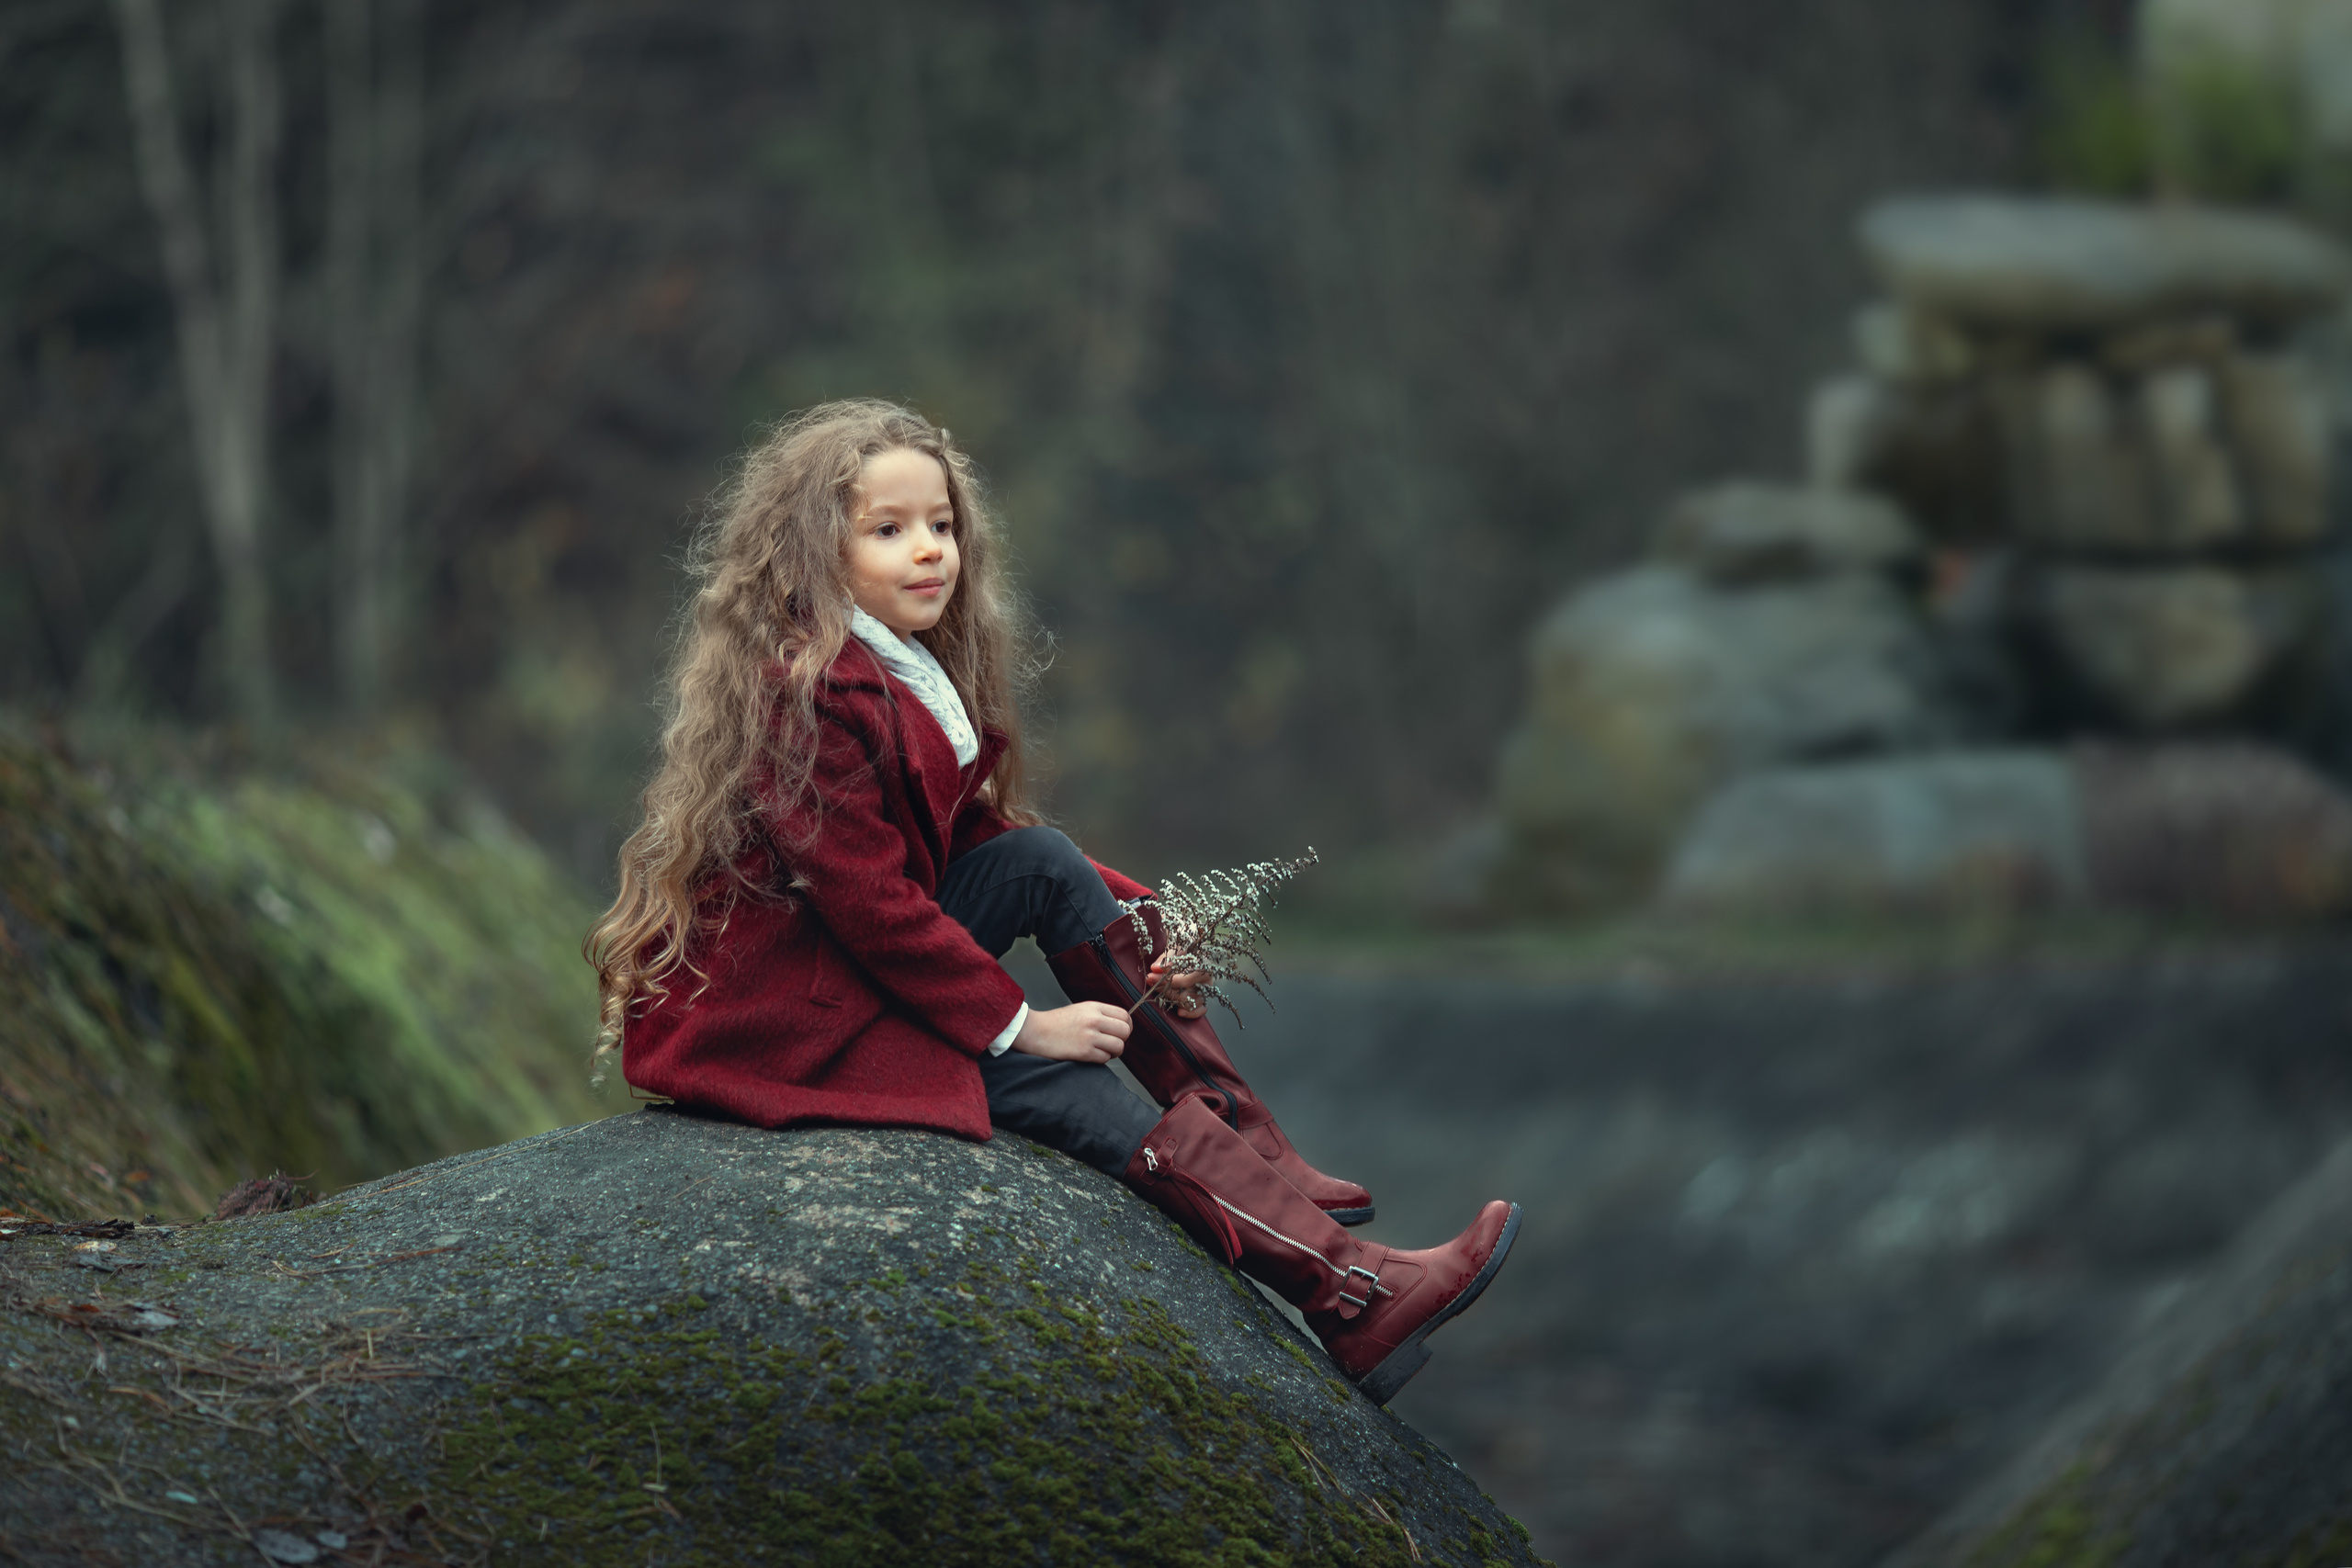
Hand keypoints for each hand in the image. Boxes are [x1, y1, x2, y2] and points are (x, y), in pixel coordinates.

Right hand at [1011, 1002, 1130, 1063]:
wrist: (1035, 1031)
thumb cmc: (1055, 1022)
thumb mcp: (1080, 1010)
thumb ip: (1100, 1015)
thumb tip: (1119, 1025)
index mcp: (1094, 1007)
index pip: (1124, 1015)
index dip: (1127, 1026)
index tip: (1122, 1032)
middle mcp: (1094, 1019)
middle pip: (1125, 1031)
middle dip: (1122, 1040)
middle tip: (1113, 1044)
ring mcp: (1089, 1036)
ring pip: (1118, 1046)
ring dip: (1113, 1052)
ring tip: (1103, 1051)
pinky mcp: (1084, 1052)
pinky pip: (1105, 1058)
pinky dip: (1101, 1059)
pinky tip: (1092, 1056)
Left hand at [1147, 956, 1209, 1018]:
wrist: (1194, 953)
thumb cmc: (1185, 951)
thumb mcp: (1176, 948)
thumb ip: (1166, 958)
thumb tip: (1156, 968)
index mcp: (1204, 965)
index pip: (1187, 978)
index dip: (1169, 979)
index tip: (1152, 975)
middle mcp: (1207, 980)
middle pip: (1186, 991)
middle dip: (1165, 988)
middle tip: (1151, 981)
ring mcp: (1206, 991)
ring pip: (1190, 1002)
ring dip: (1172, 999)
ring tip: (1160, 991)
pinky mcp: (1204, 1000)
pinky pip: (1201, 1010)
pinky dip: (1191, 1013)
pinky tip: (1179, 1012)